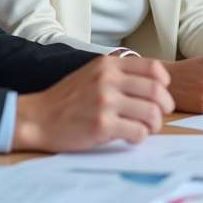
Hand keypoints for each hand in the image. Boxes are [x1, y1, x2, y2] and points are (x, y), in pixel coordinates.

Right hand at [13, 55, 173, 151]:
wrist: (37, 118)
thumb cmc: (67, 99)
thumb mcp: (92, 74)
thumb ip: (119, 74)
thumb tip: (153, 84)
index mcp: (108, 65)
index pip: (154, 68)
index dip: (165, 84)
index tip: (161, 94)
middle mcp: (108, 80)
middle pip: (158, 91)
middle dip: (165, 107)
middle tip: (158, 116)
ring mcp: (105, 102)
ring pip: (152, 113)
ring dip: (155, 125)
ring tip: (145, 128)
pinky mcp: (102, 125)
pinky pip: (138, 132)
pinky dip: (140, 137)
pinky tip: (130, 137)